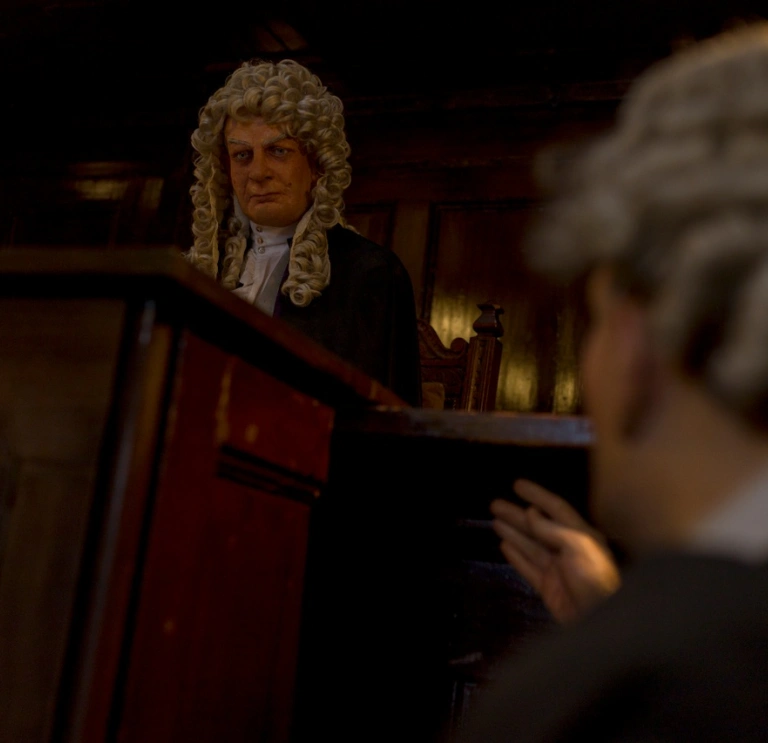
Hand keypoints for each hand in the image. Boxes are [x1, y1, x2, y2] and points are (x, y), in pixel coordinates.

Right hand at [491, 479, 620, 623]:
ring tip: (495, 521)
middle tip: (495, 504)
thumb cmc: (594, 578)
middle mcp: (567, 549)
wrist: (601, 619)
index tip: (517, 485)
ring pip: (530, 546)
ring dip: (513, 532)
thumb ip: (553, 529)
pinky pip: (528, 567)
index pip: (555, 508)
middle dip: (516, 514)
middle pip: (537, 526)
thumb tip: (532, 514)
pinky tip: (504, 546)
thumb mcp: (577, 546)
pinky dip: (516, 556)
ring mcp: (556, 569)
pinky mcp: (548, 587)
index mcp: (580, 535)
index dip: (537, 495)